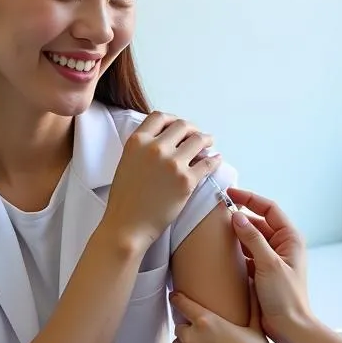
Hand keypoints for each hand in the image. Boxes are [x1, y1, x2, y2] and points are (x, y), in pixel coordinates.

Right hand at [102, 112, 220, 249]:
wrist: (127, 225)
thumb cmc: (125, 198)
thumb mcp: (127, 162)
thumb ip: (143, 147)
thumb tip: (165, 140)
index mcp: (137, 141)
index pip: (159, 117)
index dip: (172, 119)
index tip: (179, 126)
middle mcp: (155, 147)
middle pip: (182, 126)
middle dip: (192, 129)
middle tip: (197, 135)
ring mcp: (173, 163)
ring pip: (198, 140)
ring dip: (206, 139)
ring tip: (209, 143)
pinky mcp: (187, 180)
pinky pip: (207, 164)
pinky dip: (214, 160)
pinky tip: (216, 160)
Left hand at [170, 286, 270, 342]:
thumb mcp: (255, 325)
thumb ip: (252, 304)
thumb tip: (254, 283)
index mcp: (206, 320)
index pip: (182, 304)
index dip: (177, 299)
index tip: (174, 297)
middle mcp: (192, 336)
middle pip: (180, 327)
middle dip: (188, 329)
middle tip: (201, 334)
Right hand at [227, 190, 312, 342]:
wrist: (290, 328)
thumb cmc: (286, 297)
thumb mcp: (269, 264)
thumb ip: (253, 238)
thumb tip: (237, 216)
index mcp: (290, 238)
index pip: (269, 208)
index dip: (250, 198)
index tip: (229, 194)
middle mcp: (282, 245)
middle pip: (258, 222)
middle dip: (239, 216)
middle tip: (217, 212)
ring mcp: (272, 258)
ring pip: (250, 238)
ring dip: (236, 234)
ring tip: (215, 230)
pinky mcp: (262, 271)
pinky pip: (246, 254)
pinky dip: (235, 251)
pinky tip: (221, 252)